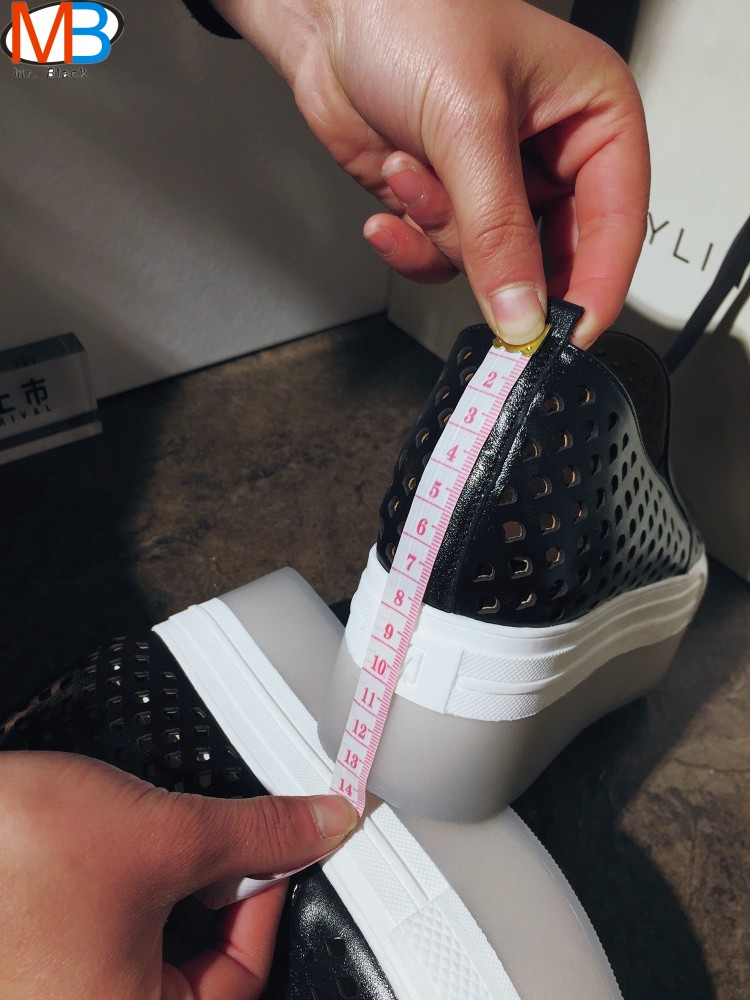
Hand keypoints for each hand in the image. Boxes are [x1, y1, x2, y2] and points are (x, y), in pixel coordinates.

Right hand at [0, 751, 356, 998]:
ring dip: (172, 891)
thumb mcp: (163, 834)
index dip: (267, 901)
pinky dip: (134, 899)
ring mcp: (59, 991)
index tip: (274, 850)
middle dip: (215, 893)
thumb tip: (325, 825)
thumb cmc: (14, 847)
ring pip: (154, 950)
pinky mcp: (38, 969)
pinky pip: (110, 944)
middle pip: (197, 969)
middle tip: (208, 841)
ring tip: (150, 843)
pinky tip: (117, 857)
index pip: (240, 982)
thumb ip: (261, 834)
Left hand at [212, 0, 647, 346]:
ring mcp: (494, 186)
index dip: (598, 283)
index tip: (572, 333)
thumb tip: (523, 311)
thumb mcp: (469, 123)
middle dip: (505, 269)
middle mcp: (549, 155)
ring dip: (442, 232)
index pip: (617, 220)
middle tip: (490, 295)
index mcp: (591, 116)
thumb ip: (498, 230)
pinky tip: (392, 198)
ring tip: (414, 170)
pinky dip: (411, 241)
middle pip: (554, 256)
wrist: (325, 9)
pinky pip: (442, 259)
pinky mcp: (446, 204)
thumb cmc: (410, 12)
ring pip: (489, 265)